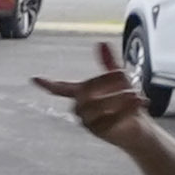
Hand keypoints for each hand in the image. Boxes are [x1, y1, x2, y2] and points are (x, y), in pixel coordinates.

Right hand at [33, 41, 147, 142]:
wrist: (139, 127)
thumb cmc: (126, 102)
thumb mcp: (120, 80)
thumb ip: (109, 63)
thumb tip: (101, 42)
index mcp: (81, 95)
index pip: (61, 89)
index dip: (48, 84)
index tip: (34, 79)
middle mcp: (80, 109)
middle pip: (84, 93)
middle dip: (106, 85)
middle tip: (127, 80)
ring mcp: (88, 122)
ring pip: (96, 107)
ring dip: (117, 99)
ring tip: (134, 94)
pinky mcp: (99, 132)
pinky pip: (108, 120)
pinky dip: (125, 110)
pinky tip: (140, 102)